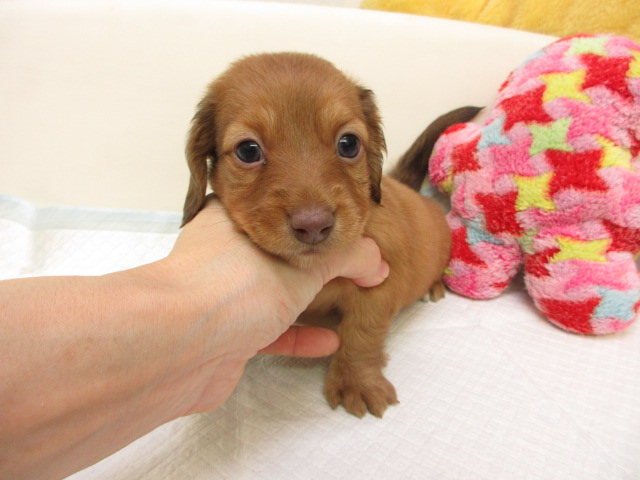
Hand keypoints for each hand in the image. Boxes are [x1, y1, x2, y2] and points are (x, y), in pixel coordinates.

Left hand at [155, 196, 388, 413]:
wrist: (179, 345)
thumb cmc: (238, 285)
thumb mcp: (305, 265)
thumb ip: (347, 257)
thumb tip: (378, 263)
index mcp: (236, 218)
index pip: (280, 206)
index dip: (314, 217)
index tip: (344, 229)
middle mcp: (223, 252)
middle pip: (276, 252)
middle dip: (314, 263)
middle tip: (352, 270)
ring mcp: (219, 295)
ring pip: (269, 293)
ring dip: (308, 301)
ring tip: (345, 303)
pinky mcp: (221, 335)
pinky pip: (265, 331)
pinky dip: (296, 335)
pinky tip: (328, 341)